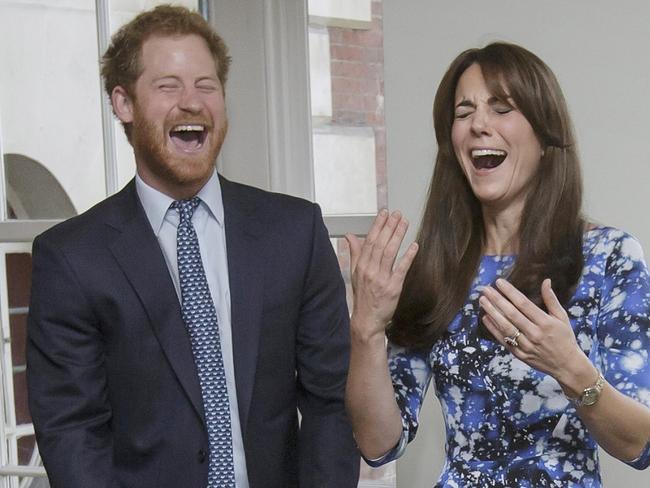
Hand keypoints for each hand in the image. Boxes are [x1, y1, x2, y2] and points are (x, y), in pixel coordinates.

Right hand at [345, 210, 417, 340]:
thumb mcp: (355, 273)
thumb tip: (349, 235)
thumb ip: (354, 252)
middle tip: (397, 214)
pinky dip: (407, 256)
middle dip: (389, 227)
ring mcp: (381, 279)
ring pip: (390, 253)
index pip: (369, 240)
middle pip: (380, 244)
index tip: (384, 213)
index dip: (378, 225)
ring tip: (404, 223)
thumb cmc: (362, 295)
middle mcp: (370, 270)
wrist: (367, 319)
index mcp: (361, 265)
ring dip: (398, 236)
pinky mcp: (393, 287)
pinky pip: (401, 269)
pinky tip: (414, 245)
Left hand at [479, 278, 593, 386]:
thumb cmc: (565, 338)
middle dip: (497, 300)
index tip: (499, 282)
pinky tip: (485, 318)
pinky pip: (504, 340)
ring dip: (492, 313)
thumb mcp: (562, 317)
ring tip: (482, 301)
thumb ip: (551, 299)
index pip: (524, 303)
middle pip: (511, 314)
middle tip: (485, 289)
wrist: (567, 365)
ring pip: (505, 327)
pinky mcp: (520, 355)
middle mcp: (535, 334)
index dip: (510, 292)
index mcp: (546, 323)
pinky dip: (493, 329)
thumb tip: (546, 280)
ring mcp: (526, 345)